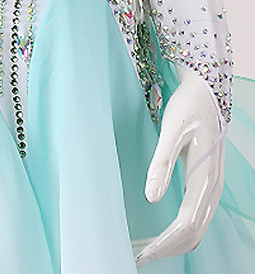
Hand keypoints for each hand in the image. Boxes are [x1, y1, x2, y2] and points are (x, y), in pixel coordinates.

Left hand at [135, 63, 224, 266]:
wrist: (206, 93)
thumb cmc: (187, 108)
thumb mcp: (171, 130)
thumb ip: (161, 163)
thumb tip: (151, 197)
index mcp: (205, 179)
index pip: (187, 225)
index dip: (165, 243)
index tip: (142, 254)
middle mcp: (212, 189)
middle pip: (193, 234)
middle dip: (167, 249)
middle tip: (138, 256)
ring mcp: (211, 189)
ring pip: (196, 230)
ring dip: (172, 244)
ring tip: (145, 250)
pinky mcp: (206, 185)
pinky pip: (196, 219)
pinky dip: (178, 233)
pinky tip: (160, 233)